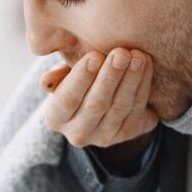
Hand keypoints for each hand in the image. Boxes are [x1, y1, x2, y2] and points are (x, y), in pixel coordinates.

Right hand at [39, 49, 159, 148]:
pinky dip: (143, 85)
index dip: (81, 78)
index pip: (67, 99)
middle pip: (96, 105)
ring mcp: (105, 137)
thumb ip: (57, 76)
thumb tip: (46, 82)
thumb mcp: (64, 76)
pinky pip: (137, 109)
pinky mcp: (128, 134)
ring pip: (120, 108)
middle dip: (110, 77)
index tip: (94, 56)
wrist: (102, 99)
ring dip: (131, 80)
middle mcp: (78, 133)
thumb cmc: (78, 79)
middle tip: (121, 53)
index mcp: (56, 118)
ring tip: (137, 56)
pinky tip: (145, 64)